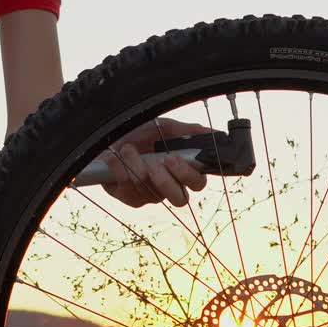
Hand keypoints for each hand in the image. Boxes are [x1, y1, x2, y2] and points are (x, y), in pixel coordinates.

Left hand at [99, 117, 213, 207]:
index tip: (174, 157)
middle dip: (166, 181)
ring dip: (137, 166)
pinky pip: (129, 192)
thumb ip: (191, 132)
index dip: (189, 175)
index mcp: (181, 171)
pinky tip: (115, 157)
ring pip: (151, 194)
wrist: (109, 135)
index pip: (197, 183)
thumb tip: (218, 135)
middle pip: (180, 200)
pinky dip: (121, 171)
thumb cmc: (140, 132)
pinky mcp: (128, 197)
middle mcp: (167, 187)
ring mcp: (148, 195)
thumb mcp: (166, 126)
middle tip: (155, 162)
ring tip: (128, 148)